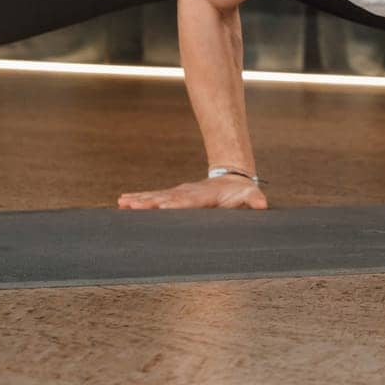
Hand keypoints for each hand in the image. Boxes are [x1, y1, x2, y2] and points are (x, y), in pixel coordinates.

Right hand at [117, 174, 268, 209]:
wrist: (231, 178)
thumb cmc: (239, 192)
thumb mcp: (249, 194)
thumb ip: (254, 199)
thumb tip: (262, 204)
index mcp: (203, 196)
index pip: (187, 201)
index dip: (175, 204)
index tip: (162, 206)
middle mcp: (187, 193)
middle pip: (166, 198)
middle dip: (149, 202)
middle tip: (131, 205)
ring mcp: (178, 193)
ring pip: (156, 196)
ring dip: (139, 200)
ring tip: (122, 202)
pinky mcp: (172, 196)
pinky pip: (153, 197)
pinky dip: (138, 198)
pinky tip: (122, 201)